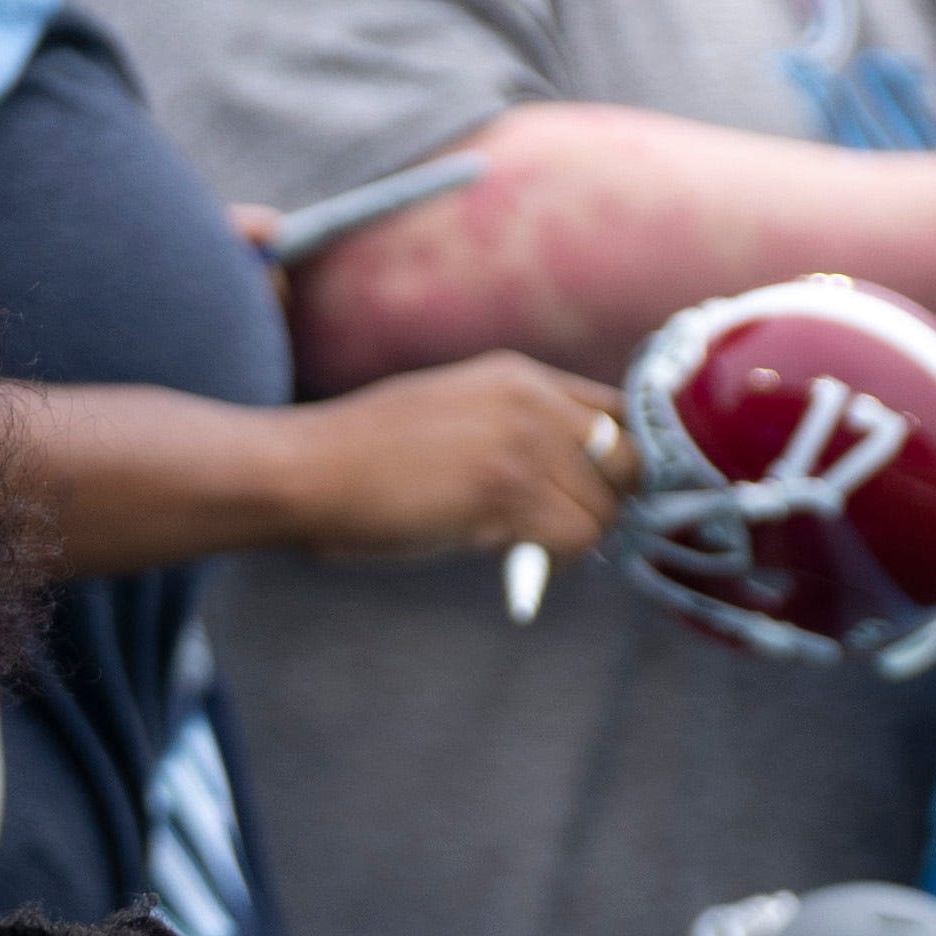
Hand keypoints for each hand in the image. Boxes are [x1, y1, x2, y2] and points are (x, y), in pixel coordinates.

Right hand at [282, 354, 627, 561]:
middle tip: (571, 529)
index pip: (620, 411)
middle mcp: (530, 399)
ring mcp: (521, 442)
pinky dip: (558, 559)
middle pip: (628, 460)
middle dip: (610, 503)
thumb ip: (512, 426)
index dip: (622, 460)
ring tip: (532, 546)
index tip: (604, 493)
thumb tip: (570, 476)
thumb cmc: (365, 457)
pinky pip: (578, 537)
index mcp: (518, 375)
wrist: (307, 470)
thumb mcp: (452, 410)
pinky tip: (517, 557)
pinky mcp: (506, 490)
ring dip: (579, 537)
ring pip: (606, 507)